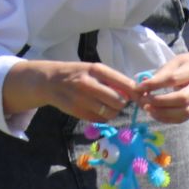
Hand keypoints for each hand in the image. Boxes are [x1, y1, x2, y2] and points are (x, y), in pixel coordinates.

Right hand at [10, 60, 140, 122]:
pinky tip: (97, 110)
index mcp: (97, 70)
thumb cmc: (77, 74)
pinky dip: (102, 117)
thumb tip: (134, 92)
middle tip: (118, 101)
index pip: (125, 84)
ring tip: (107, 106)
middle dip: (122, 103)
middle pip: (119, 101)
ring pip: (110, 113)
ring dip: (113, 112)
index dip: (136, 93)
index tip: (139, 97)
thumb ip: (112, 79)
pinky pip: (99, 119)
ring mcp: (82, 99)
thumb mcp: (93, 70)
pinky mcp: (77, 111)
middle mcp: (90, 83)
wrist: (50, 81)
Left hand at [137, 45, 188, 122]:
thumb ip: (161, 73)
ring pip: (183, 112)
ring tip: (147, 109)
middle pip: (182, 98)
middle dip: (160, 102)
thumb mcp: (177, 61)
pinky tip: (155, 114)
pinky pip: (182, 119)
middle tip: (144, 101)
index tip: (139, 87)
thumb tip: (141, 86)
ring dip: (163, 113)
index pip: (173, 78)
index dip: (155, 84)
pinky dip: (166, 119)